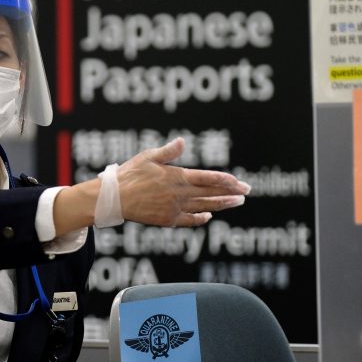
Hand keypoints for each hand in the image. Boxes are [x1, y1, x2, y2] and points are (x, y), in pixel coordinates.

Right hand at [117, 138, 249, 226]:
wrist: (114, 199)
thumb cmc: (129, 175)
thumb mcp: (148, 157)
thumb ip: (168, 152)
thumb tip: (182, 141)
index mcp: (177, 176)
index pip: (208, 178)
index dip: (226, 180)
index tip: (239, 182)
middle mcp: (179, 193)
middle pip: (211, 193)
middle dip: (231, 192)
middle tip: (247, 192)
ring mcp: (175, 208)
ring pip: (204, 206)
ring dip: (222, 204)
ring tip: (237, 202)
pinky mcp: (167, 220)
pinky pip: (189, 220)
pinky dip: (201, 218)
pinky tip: (209, 216)